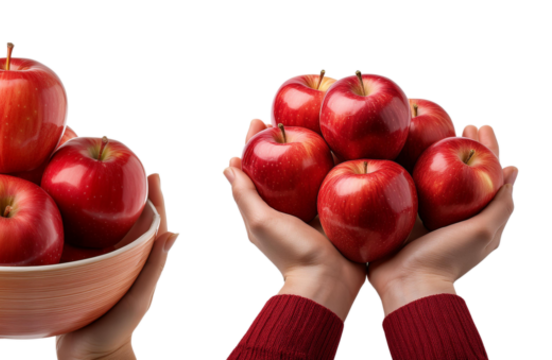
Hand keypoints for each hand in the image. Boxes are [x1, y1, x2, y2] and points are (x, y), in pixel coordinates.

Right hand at [53, 170, 175, 359]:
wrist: (86, 357)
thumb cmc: (115, 330)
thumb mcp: (137, 299)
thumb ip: (153, 269)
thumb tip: (174, 234)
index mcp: (137, 259)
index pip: (150, 221)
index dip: (153, 196)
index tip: (152, 171)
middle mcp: (119, 257)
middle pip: (123, 216)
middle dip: (122, 189)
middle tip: (119, 160)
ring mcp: (97, 263)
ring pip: (98, 225)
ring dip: (96, 200)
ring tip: (89, 174)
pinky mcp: (75, 269)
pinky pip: (75, 239)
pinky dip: (72, 220)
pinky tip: (60, 205)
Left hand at [222, 116, 365, 320]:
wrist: (329, 282)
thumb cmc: (290, 253)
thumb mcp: (261, 222)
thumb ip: (245, 195)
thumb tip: (228, 165)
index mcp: (266, 208)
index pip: (256, 167)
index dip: (254, 143)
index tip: (257, 120)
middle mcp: (288, 206)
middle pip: (284, 164)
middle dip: (285, 138)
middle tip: (288, 114)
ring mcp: (314, 209)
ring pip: (311, 170)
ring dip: (312, 146)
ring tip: (315, 122)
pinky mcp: (338, 212)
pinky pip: (337, 182)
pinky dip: (337, 164)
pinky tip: (343, 145)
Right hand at [367, 123, 518, 315]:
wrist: (407, 283)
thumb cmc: (448, 257)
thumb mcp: (484, 230)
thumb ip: (500, 204)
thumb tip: (511, 172)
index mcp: (473, 215)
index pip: (484, 173)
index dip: (486, 148)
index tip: (479, 125)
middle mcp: (450, 213)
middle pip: (458, 169)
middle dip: (459, 144)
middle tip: (457, 122)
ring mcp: (422, 214)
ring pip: (429, 175)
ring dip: (430, 152)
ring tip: (426, 131)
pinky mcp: (398, 217)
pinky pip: (401, 186)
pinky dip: (402, 167)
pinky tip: (397, 152)